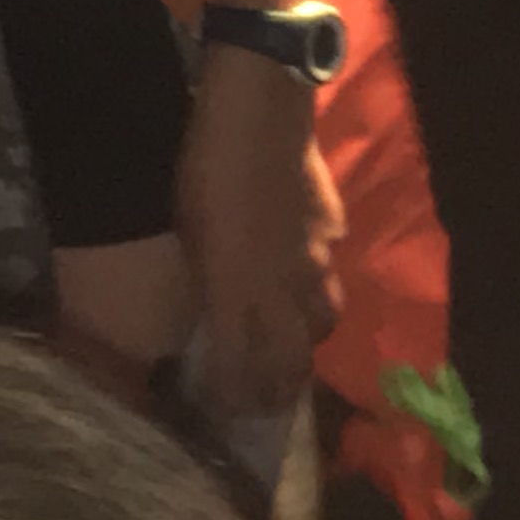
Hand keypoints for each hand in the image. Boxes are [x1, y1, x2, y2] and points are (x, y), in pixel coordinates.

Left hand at [174, 53, 341, 419]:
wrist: (260, 106)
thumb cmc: (205, 163)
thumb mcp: (186, 229)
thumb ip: (205, 280)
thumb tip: (211, 316)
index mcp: (238, 290)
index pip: (245, 370)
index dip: (237, 400)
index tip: (222, 413)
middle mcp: (284, 288)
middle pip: (292, 362)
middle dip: (276, 391)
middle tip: (260, 404)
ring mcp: (315, 259)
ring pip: (319, 325)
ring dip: (301, 348)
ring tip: (284, 352)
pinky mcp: (332, 229)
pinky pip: (327, 279)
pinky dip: (312, 295)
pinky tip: (299, 284)